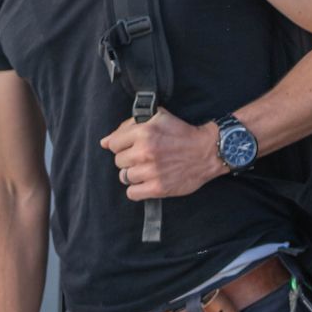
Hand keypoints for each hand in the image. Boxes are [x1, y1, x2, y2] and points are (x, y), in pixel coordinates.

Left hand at [100, 112, 225, 198]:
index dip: (122, 145)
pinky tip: (147, 181)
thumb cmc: (182, 133)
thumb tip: (104, 142)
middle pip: (118, 161)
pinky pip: (132, 193)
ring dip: (134, 174)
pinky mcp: (158, 188)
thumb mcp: (158, 118)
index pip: (113, 144)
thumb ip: (130, 125)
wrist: (207, 151)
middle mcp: (145, 151)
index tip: (133, 146)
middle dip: (129, 159)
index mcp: (144, 131)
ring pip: (124, 177)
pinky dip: (137, 189)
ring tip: (148, 169)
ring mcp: (151, 171)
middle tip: (145, 157)